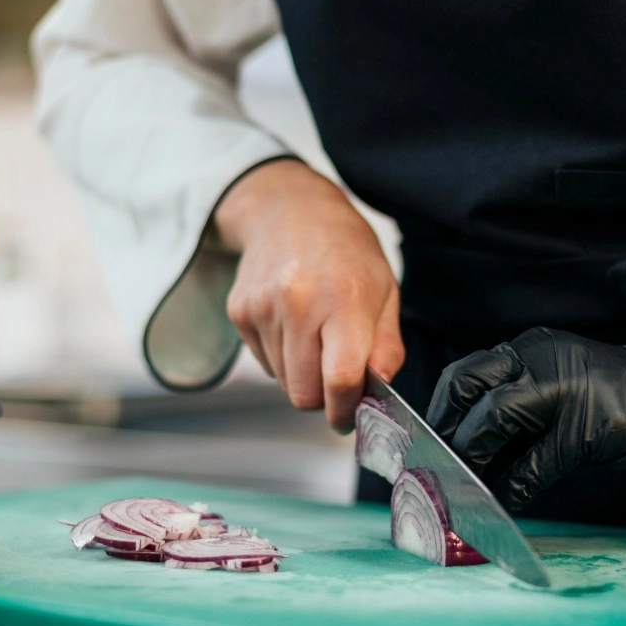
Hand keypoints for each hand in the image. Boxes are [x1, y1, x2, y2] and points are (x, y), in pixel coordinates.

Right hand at [215, 159, 403, 430]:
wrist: (290, 208)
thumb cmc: (346, 252)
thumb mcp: (385, 292)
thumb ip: (386, 348)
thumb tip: (379, 391)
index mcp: (344, 300)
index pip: (341, 379)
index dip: (346, 409)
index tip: (351, 416)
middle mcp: (298, 303)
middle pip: (303, 394)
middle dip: (322, 398)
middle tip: (336, 378)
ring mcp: (263, 308)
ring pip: (282, 382)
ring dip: (302, 375)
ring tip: (316, 337)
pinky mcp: (240, 312)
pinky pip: (263, 362)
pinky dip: (281, 356)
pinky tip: (293, 324)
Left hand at [427, 327, 625, 511]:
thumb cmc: (621, 406)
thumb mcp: (561, 390)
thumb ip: (517, 408)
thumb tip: (464, 449)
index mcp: (532, 349)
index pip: (466, 374)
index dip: (438, 412)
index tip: (422, 446)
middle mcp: (542, 358)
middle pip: (469, 387)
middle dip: (445, 432)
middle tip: (432, 470)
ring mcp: (567, 388)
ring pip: (494, 420)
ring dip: (472, 462)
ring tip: (458, 493)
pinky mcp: (589, 427)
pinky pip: (535, 463)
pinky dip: (512, 489)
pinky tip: (502, 508)